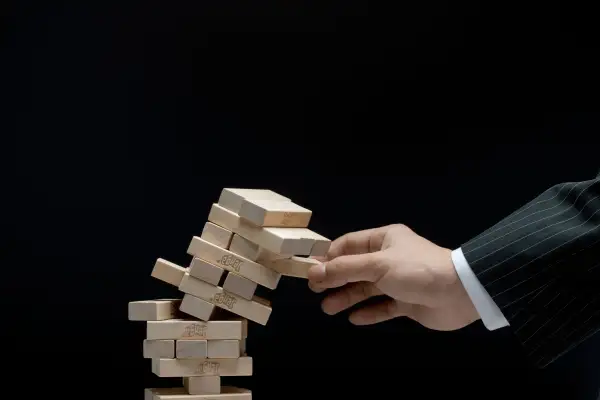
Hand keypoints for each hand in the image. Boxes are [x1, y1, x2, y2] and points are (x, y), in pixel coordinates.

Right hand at [307, 224, 479, 330]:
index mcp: (384, 239)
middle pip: (355, 268)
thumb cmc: (416, 270)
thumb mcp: (377, 265)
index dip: (329, 256)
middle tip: (315, 290)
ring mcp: (398, 281)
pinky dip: (368, 312)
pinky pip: (383, 307)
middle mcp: (389, 258)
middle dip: (335, 279)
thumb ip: (345, 269)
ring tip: (328, 309)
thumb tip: (314, 271)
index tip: (311, 270)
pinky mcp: (407, 302)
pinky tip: (354, 318)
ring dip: (347, 297)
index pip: (349, 244)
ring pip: (366, 289)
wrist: (459, 293)